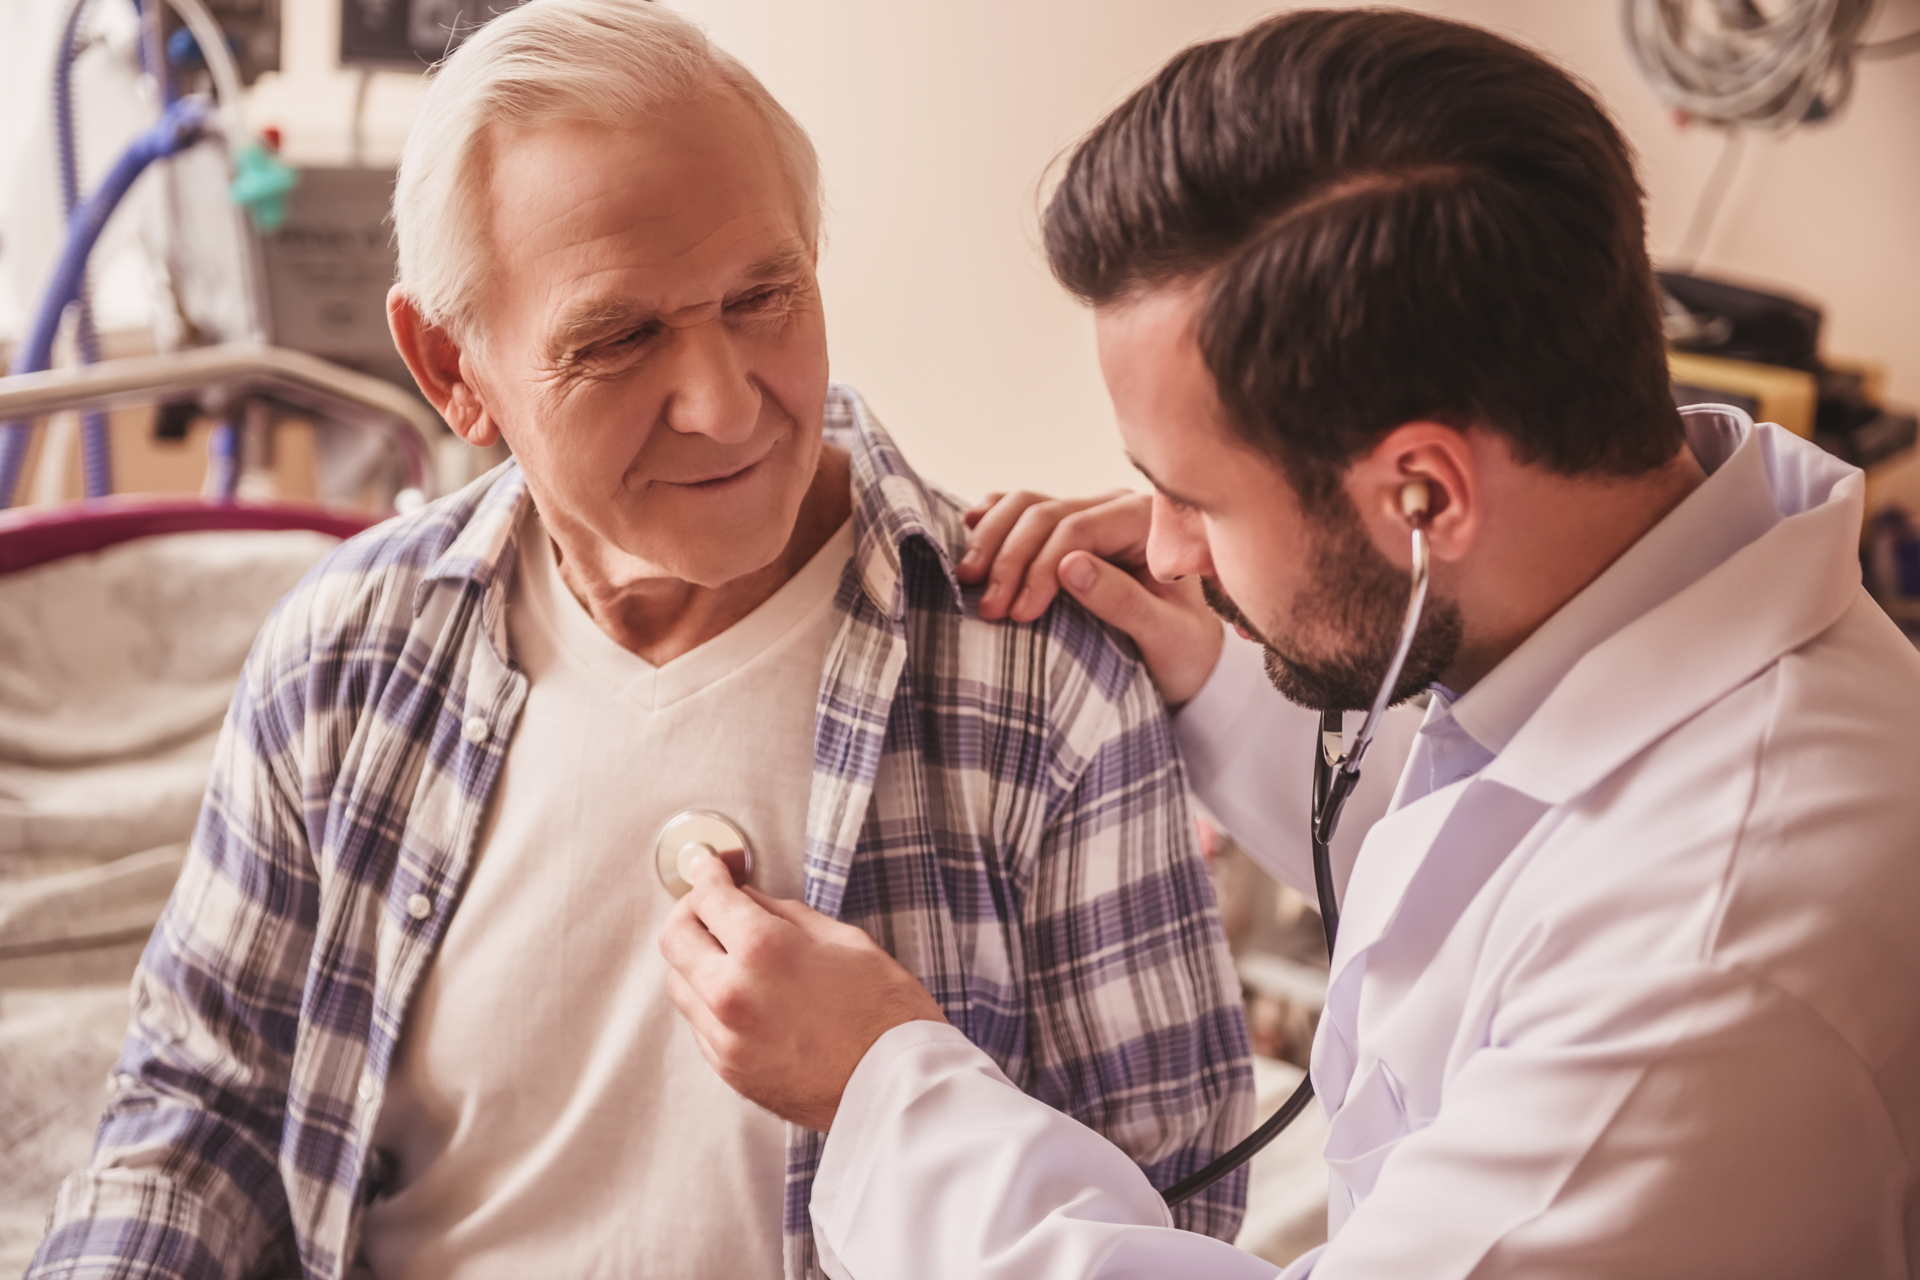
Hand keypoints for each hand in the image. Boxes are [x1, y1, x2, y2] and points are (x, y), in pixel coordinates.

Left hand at [660, 854, 946, 1130]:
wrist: (899, 1089)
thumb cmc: (886, 1013)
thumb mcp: (844, 940)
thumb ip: (784, 915)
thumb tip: (748, 901)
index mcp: (764, 950)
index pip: (708, 896)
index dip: (709, 872)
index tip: (713, 867)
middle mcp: (732, 994)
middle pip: (674, 937)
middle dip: (691, 911)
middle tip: (714, 904)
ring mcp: (726, 1038)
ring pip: (679, 983)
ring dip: (697, 960)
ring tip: (731, 954)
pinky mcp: (729, 1070)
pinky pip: (699, 1024)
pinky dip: (711, 1001)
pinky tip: (745, 995)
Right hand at [960, 490, 1224, 705]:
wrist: (1187, 659)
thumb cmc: (1184, 653)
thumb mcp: (1168, 638)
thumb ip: (1124, 601)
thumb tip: (1069, 566)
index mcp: (1148, 523)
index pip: (1078, 529)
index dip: (1040, 567)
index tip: (1020, 615)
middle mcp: (1117, 509)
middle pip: (1045, 514)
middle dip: (1009, 559)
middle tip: (989, 610)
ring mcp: (1089, 515)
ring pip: (1026, 505)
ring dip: (991, 539)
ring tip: (970, 580)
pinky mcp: (1066, 530)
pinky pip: (1020, 509)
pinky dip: (992, 519)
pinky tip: (969, 530)